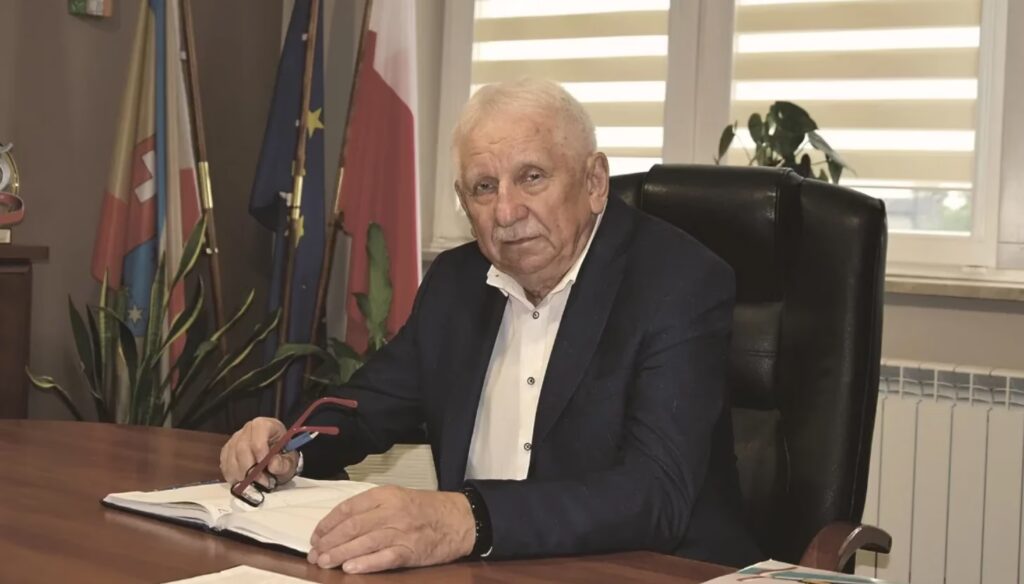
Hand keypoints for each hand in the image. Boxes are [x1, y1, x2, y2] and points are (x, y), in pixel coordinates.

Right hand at [219, 417, 298, 486]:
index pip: (258, 434)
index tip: (266, 467)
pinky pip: (225, 464)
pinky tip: (243, 481)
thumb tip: (273, 464)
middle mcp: (248, 429)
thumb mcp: (290, 460)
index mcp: (266, 426)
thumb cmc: (282, 455)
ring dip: (241, 475)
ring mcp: (235, 439)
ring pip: (231, 457)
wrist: (276, 456)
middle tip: (260, 481)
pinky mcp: (227, 450)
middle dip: (250, 468)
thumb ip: (284, 463)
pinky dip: (233, 476)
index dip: (260, 452)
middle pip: (242, 447)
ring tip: (254, 484)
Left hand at [307, 485, 475, 572]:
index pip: (349, 508)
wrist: (460, 519)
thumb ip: (372, 508)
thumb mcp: (398, 497)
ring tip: (324, 563)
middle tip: (315, 554)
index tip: (316, 535)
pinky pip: (384, 558)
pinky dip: (365, 563)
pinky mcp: (411, 551)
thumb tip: (341, 525)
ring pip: (363, 543)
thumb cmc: (427, 509)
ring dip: (340, 554)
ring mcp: (402, 532)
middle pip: (352, 527)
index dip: (328, 523)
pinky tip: (350, 569)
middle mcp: (392, 511)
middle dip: (329, 542)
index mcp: (386, 495)